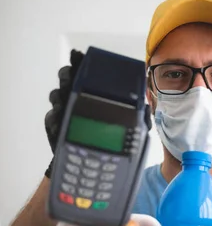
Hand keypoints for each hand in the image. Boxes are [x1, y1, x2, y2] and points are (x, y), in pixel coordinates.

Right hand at [44, 49, 151, 177]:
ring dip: (59, 95)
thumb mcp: (132, 132)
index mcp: (97, 96)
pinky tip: (59, 121)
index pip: (87, 74)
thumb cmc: (113, 146)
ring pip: (56, 95)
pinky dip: (54, 119)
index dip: (80, 63)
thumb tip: (147, 108)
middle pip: (67, 79)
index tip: (78, 56)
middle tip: (69, 79)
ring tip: (64, 100)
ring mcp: (65, 112)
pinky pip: (51, 118)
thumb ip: (139, 119)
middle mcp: (78, 99)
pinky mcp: (56, 127)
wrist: (93, 169)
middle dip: (67, 75)